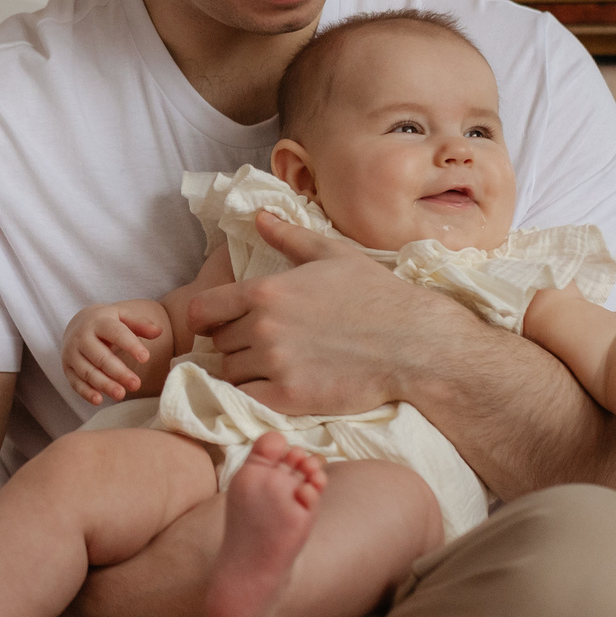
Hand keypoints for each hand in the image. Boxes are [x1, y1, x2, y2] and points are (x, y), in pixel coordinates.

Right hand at [53, 492, 361, 616]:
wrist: (115, 608)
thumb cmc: (169, 553)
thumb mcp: (220, 517)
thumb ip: (266, 500)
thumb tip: (304, 469)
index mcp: (268, 598)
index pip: (350, 600)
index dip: (379, 587)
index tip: (395, 573)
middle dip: (370, 616)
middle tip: (391, 598)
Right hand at [62, 303, 165, 404]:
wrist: (77, 324)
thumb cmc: (107, 323)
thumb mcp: (123, 317)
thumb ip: (140, 324)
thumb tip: (158, 332)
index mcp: (99, 321)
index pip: (116, 333)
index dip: (130, 345)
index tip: (146, 358)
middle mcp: (82, 337)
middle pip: (100, 356)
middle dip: (118, 372)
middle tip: (136, 384)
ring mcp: (72, 353)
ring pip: (87, 371)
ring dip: (104, 384)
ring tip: (121, 394)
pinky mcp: (67, 368)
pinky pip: (75, 382)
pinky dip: (86, 392)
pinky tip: (99, 400)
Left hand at [184, 210, 465, 415]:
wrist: (412, 343)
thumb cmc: (376, 294)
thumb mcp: (333, 254)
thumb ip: (289, 236)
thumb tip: (258, 217)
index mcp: (266, 291)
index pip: (202, 309)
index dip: (205, 318)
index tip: (217, 324)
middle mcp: (262, 327)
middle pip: (219, 343)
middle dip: (232, 343)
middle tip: (258, 344)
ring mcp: (274, 364)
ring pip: (230, 372)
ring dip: (243, 370)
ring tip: (270, 366)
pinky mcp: (288, 397)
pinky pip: (247, 398)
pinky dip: (254, 394)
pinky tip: (275, 387)